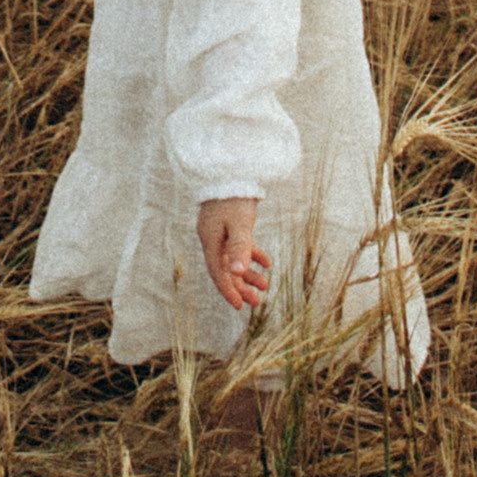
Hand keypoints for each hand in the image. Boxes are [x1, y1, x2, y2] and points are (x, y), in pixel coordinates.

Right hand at [198, 196, 270, 313]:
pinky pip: (239, 245)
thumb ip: (239, 248)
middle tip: (257, 303)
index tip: (240, 306)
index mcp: (210, 240)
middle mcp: (213, 238)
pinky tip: (266, 263)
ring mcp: (220, 231)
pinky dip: (252, 255)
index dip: (228, 290)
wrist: (231, 169)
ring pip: (233, 259)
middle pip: (225, 269)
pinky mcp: (229, 224)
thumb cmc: (234, 196)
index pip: (217, 272)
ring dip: (248, 273)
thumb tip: (236, 273)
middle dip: (240, 287)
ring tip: (265, 285)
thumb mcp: (240, 223)